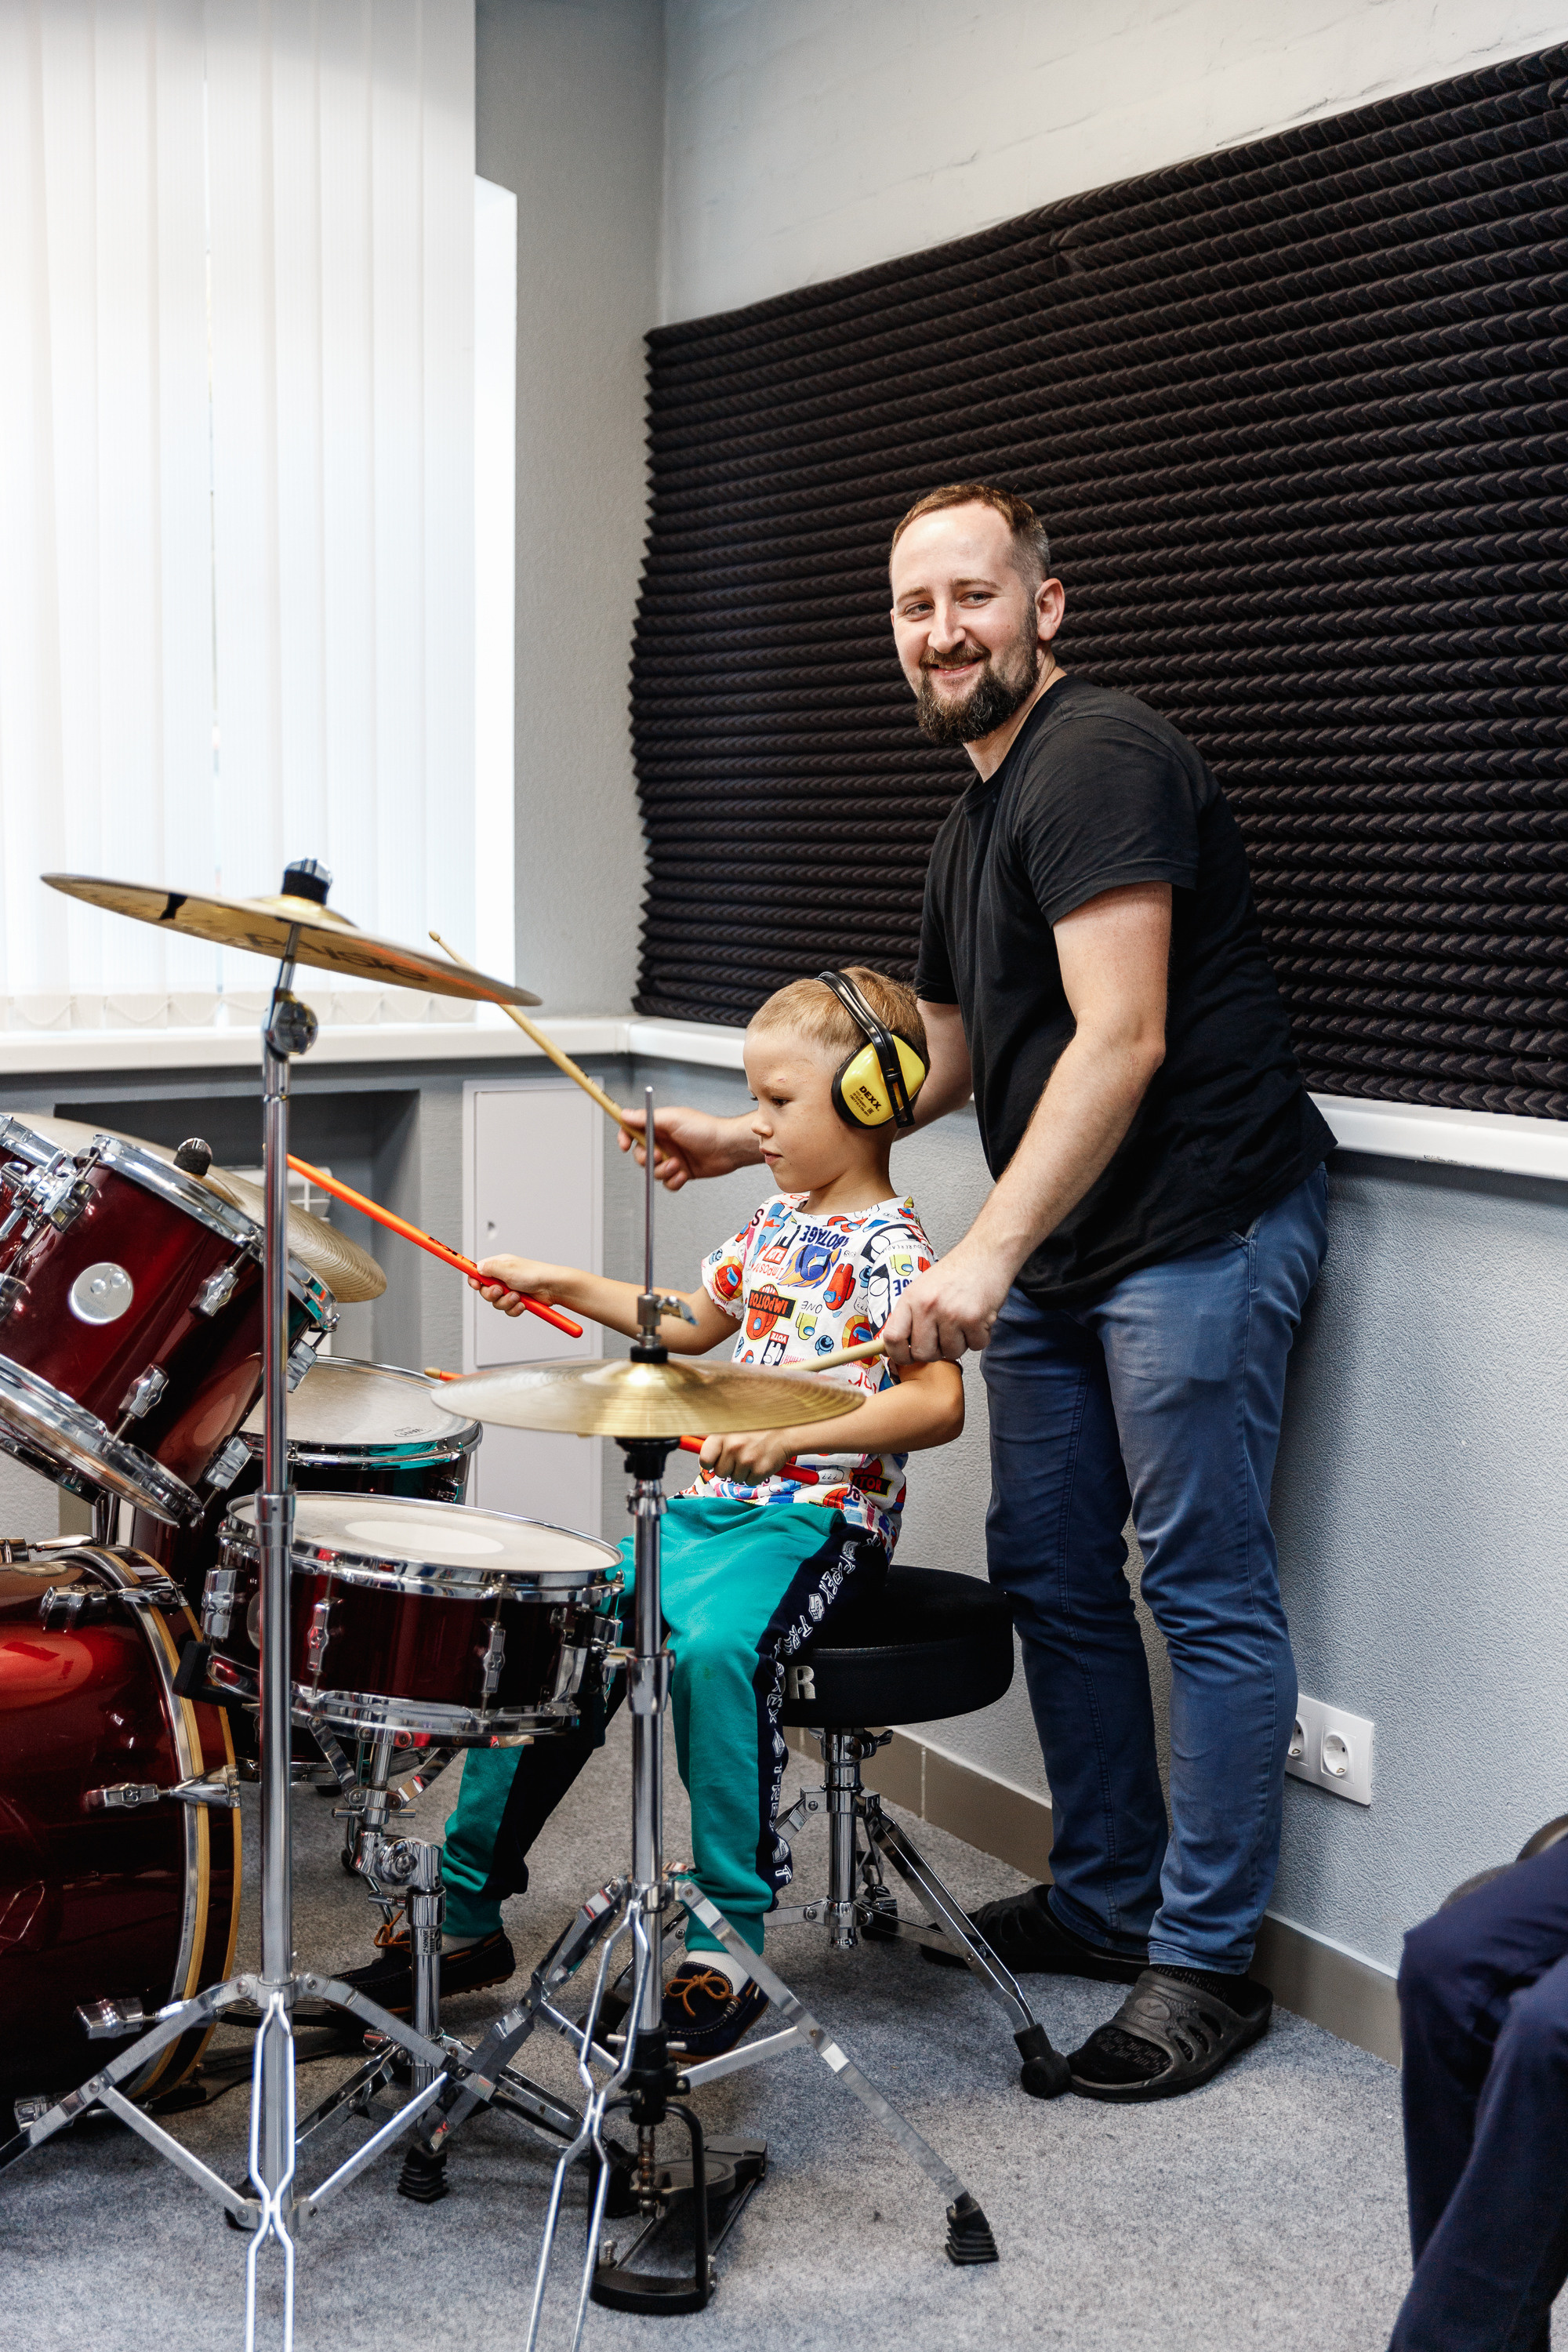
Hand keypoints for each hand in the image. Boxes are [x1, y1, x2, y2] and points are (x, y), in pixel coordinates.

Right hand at [470, 1255, 572, 1317]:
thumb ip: (490, 1268)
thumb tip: (477, 1268)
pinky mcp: (517, 1300)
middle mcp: (502, 1277)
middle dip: (492, 1294)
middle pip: (485, 1291)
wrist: (552, 1287)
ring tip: (517, 1296)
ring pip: (496, 1303)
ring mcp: (510, 1289)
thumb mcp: (508, 1268)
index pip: (479, 1271)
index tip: (475, 1284)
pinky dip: (514, 1308)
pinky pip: (507, 1309)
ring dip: (506, 1302)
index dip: (474, 1278)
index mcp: (499, 1266)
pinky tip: (523, 1303)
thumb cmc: (535, 1274)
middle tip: (501, 1290)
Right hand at [617, 1104, 752, 1191]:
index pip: (633, 1130)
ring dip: (663, 1171)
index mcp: (660, 1126)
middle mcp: (664, 1142)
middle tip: (659, 1155)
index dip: (625, 1137)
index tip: (624, 1144)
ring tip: (677, 1164)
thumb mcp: (672, 1119)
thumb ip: (646, 1118)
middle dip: (647, 1158)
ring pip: (653, 1171)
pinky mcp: (681, 1172)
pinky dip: (674, 1181)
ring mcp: (672, 1158)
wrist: (727, 1148)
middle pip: (640, 1154)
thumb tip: (626, 1114)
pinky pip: (667, 1183)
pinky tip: (684, 1173)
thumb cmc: (706, 1129)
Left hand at [696, 1427, 797, 1481]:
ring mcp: (747, 1460)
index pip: (705, 1460)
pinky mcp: (760, 1470)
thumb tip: (698, 1450)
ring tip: (752, 1456)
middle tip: (740, 1456)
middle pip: (720, 1472)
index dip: (709, 1463)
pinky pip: (750, 1482)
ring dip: (743, 1472)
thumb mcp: (734, 1427)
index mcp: (723, 1435)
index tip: (715, 1461)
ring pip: (735, 1479)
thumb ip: (717, 1440)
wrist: (785, 1432)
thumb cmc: (757, 1430)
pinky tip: (760, 1462)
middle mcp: (733, 1447)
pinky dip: (755, 1476)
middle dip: (729, 1468)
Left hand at [879, 1244, 1012, 1361]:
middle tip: (944, 1336)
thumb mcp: (922, 1288)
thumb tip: (893, 1346)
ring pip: (951, 1352)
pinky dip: (979, 1337)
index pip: (892, 1338)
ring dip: (960, 1343)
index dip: (898, 1355)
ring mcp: (951, 1313)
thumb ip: (909, 1315)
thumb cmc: (956, 1272)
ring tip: (963, 1321)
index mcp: (911, 1298)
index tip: (907, 1357)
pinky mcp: (974, 1318)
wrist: (986, 1253)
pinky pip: (976, 1346)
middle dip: (935, 1352)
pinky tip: (978, 1318)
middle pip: (923, 1353)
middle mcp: (928, 1306)